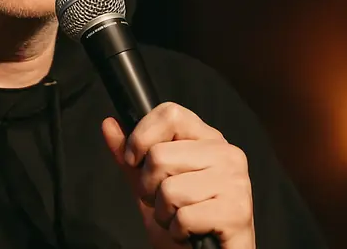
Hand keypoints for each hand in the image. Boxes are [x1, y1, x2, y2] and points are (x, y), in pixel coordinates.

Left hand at [102, 102, 255, 248]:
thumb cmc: (185, 222)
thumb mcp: (151, 186)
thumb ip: (131, 158)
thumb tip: (110, 124)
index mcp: (208, 140)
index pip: (170, 114)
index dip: (142, 137)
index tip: (136, 160)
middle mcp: (227, 154)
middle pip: (159, 155)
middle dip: (149, 188)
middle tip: (165, 202)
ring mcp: (235, 182)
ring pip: (169, 189)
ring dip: (165, 214)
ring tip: (180, 218)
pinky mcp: (237, 212)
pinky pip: (184, 217)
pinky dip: (178, 231)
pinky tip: (191, 232)